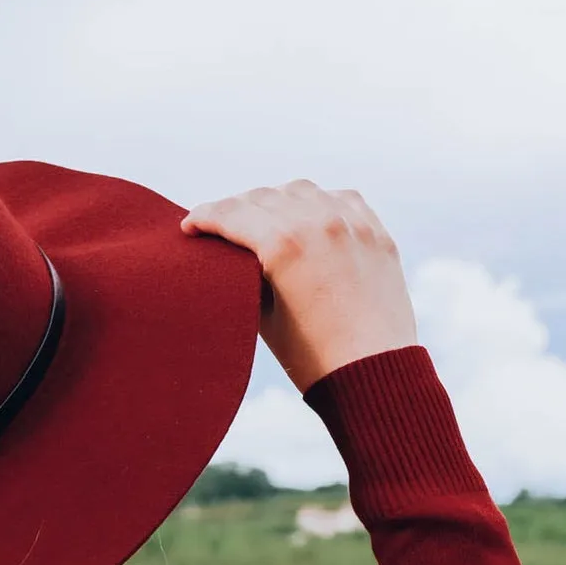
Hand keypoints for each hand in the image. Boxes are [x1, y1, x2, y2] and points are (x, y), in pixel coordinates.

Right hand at [181, 180, 417, 394]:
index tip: (190, 224)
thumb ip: (246, 274)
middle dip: (234, 208)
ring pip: (300, 191)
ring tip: (263, 218)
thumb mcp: (264, 316)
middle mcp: (318, 224)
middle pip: (262, 197)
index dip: (203, 217)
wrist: (374, 374)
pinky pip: (340, 199)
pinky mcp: (375, 233)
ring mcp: (351, 224)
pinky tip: (308, 216)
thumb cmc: (314, 357)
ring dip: (275, 200)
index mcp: (284, 245)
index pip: (231, 215)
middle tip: (221, 224)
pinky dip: (318, 203)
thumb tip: (234, 254)